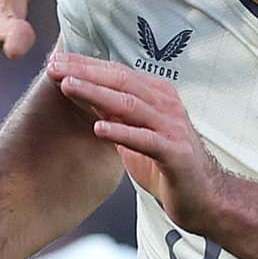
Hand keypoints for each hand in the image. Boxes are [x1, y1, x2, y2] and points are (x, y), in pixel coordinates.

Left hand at [49, 51, 224, 230]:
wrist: (203, 197)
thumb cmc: (165, 164)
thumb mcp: (135, 132)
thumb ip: (115, 114)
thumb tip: (84, 95)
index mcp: (156, 95)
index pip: (116, 72)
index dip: (85, 65)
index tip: (54, 61)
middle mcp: (165, 105)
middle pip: (121, 81)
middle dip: (85, 72)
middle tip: (54, 67)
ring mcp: (172, 128)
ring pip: (129, 104)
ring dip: (96, 93)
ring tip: (68, 86)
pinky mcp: (174, 154)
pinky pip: (145, 140)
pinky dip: (121, 132)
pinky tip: (98, 128)